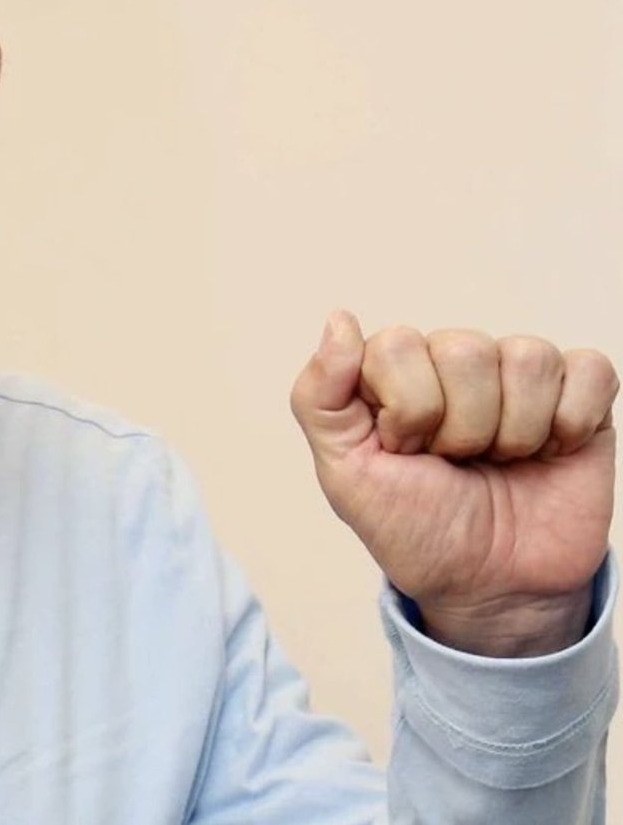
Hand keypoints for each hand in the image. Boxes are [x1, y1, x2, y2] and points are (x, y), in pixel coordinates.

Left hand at [291, 313, 617, 656]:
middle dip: (459, 428)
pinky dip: (569, 424)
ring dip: (512, 432)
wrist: (490, 587)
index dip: (405, 412)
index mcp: (392, 370)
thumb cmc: (415, 527)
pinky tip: (547, 452)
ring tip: (497, 461)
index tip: (403, 452)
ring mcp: (516, 374)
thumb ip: (320, 396)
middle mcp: (452, 360)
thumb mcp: (345, 473)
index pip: (397, 345)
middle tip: (455, 463)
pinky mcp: (578, 394)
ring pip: (526, 358)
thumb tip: (339, 320)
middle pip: (464, 350)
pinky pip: (587, 370)